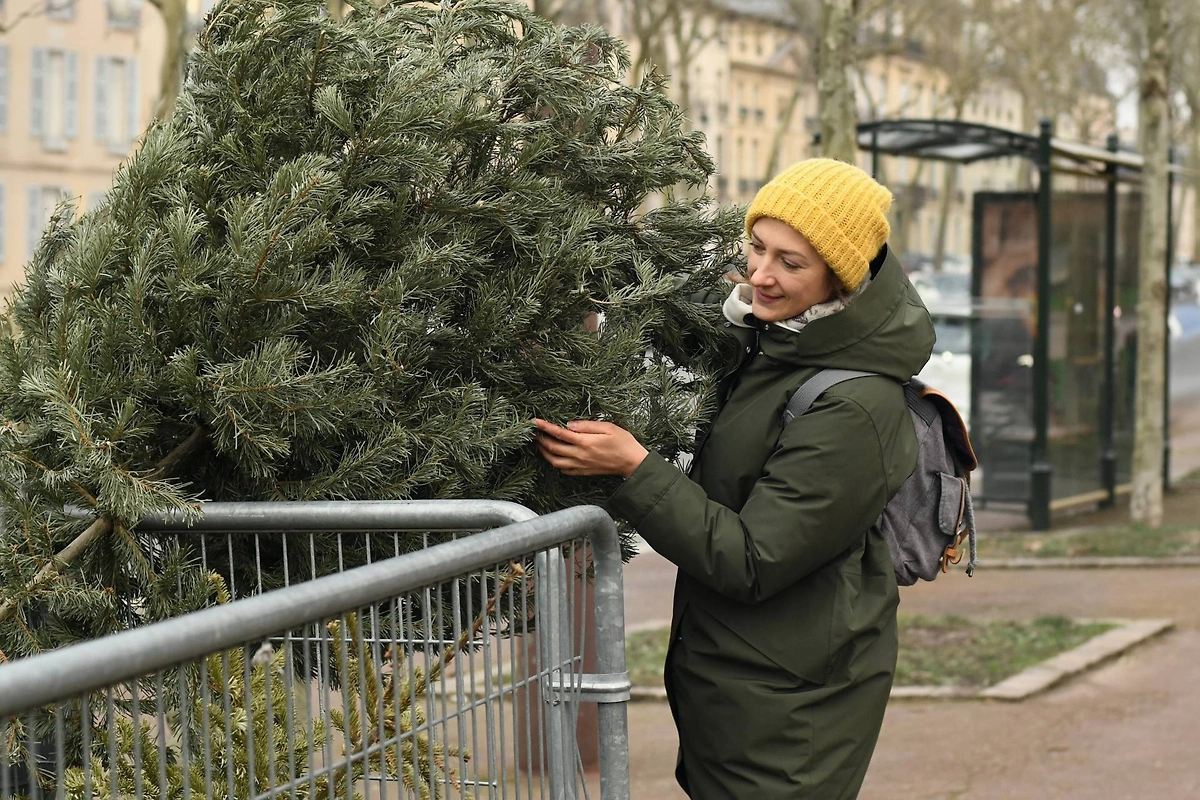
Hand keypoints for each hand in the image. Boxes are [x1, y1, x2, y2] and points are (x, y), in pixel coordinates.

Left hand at [533, 419, 648, 477]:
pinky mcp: (583, 472)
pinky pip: (563, 470)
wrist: (632, 463)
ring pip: (554, 461)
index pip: (559, 433)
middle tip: (534, 432)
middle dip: (540, 439)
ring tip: (539, 444)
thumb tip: (569, 424)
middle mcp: (579, 455)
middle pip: (552, 448)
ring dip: (544, 452)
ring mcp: (580, 465)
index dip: (545, 427)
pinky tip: (553, 457)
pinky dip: (555, 463)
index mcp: (585, 442)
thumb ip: (587, 425)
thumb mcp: (608, 427)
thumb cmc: (623, 443)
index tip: (535, 422)